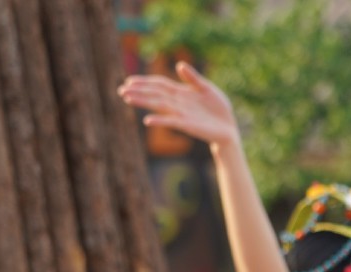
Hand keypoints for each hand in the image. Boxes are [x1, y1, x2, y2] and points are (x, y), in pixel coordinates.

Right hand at [118, 61, 239, 149]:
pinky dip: (160, 120)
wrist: (229, 128)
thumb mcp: (207, 89)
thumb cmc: (218, 108)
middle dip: (138, 91)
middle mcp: (178, 103)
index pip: (159, 85)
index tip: (129, 80)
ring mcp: (181, 114)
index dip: (145, 82)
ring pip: (159, 106)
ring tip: (127, 98)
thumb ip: (193, 78)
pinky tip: (148, 120)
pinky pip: (171, 122)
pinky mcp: (187, 125)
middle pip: (155, 94)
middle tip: (121, 90)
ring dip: (143, 102)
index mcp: (181, 92)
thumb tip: (179, 64)